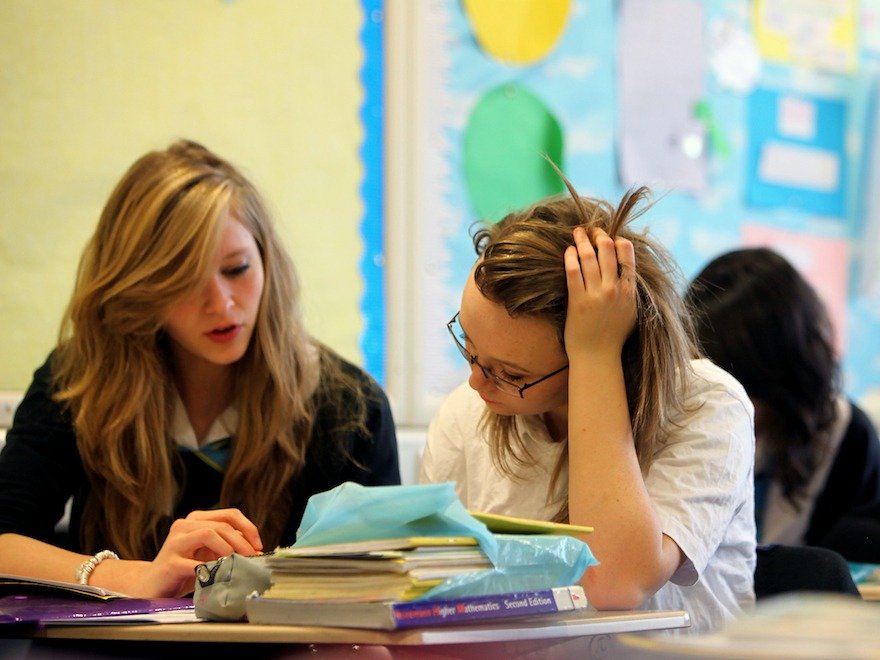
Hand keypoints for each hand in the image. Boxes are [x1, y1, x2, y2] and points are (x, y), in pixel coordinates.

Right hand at [136, 508, 262, 597]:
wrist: (151, 585)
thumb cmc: (185, 570)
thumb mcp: (208, 553)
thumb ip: (227, 546)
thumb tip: (257, 549)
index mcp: (196, 519)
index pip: (230, 514)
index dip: (249, 528)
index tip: (258, 546)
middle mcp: (184, 525)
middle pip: (222, 525)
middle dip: (242, 542)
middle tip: (253, 559)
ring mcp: (175, 542)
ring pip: (209, 533)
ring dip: (228, 550)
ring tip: (237, 564)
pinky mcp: (169, 562)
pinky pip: (195, 563)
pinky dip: (211, 569)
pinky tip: (218, 577)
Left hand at [563, 226, 636, 359]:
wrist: (597, 357)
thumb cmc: (614, 337)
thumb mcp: (632, 313)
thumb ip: (632, 291)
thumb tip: (630, 272)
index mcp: (630, 292)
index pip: (627, 256)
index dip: (619, 241)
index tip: (612, 236)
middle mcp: (614, 290)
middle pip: (607, 251)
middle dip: (599, 236)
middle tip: (592, 230)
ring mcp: (595, 294)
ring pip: (589, 258)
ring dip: (582, 241)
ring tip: (577, 232)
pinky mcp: (577, 300)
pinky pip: (573, 272)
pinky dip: (570, 257)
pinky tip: (568, 250)